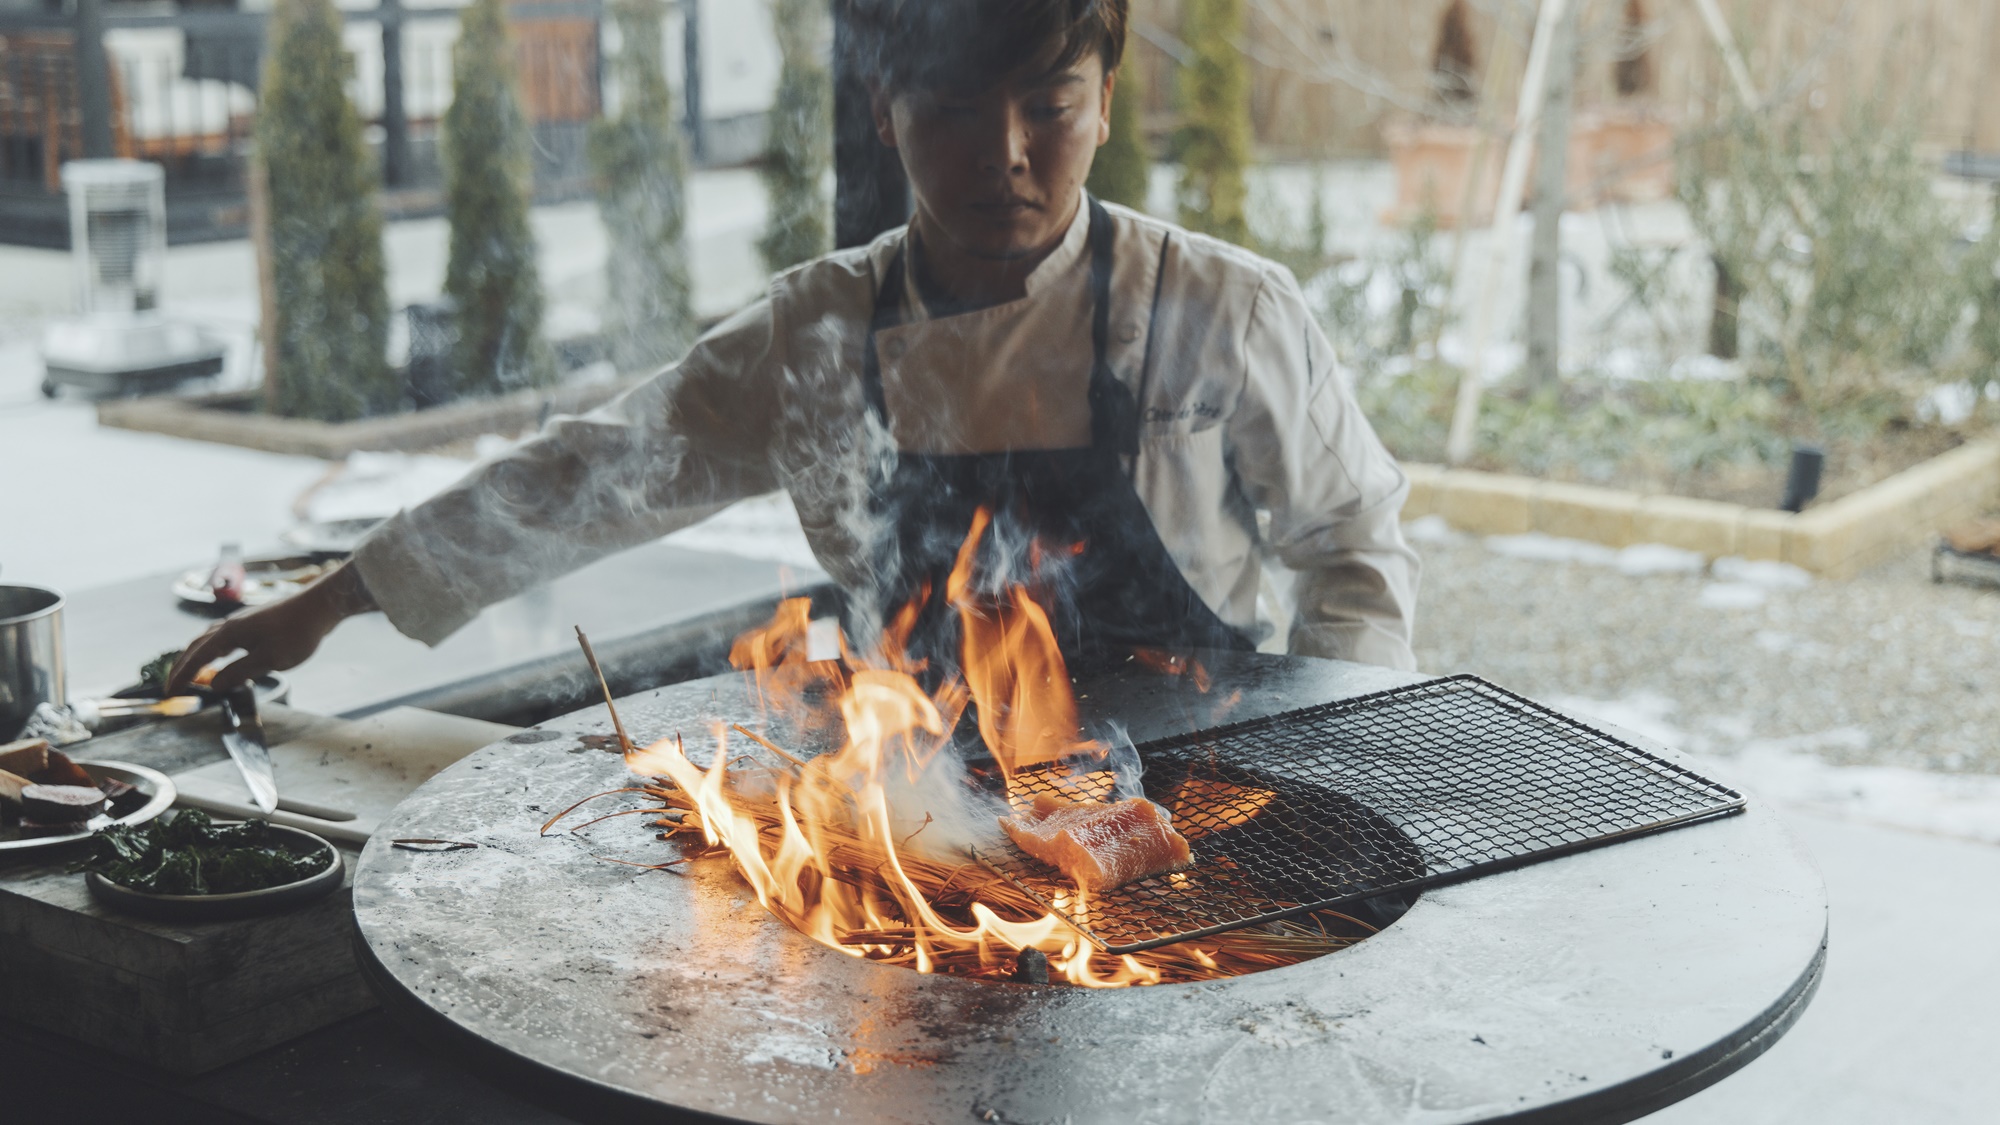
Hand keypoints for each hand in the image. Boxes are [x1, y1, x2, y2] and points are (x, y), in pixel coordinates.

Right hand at [166, 562, 376, 693]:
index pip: (197, 658)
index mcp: (229, 634)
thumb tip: (214, 685)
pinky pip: (223, 637)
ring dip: (197, 656)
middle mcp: (230, 624)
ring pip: (209, 639)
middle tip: (174, 685)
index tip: (170, 692)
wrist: (320, 605)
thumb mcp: (269, 660)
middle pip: (197, 646)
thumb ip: (240, 672)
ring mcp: (242, 621)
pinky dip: (213, 649)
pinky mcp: (254, 622)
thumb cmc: (298, 633)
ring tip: (191, 672)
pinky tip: (221, 655)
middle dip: (183, 666)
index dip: (182, 676)